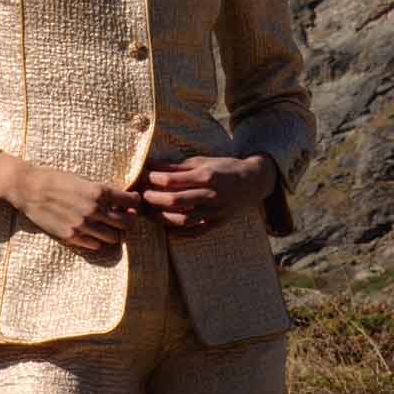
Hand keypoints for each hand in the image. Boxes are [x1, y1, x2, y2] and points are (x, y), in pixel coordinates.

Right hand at [0, 152, 141, 256]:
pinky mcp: (71, 236)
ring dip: (115, 232)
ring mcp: (82, 225)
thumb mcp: (82, 179)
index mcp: (98, 191)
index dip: (135, 202)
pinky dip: (98, 241)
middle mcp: (93, 210)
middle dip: (129, 220)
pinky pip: (94, 245)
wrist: (28, 188)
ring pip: (113, 237)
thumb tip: (120, 199)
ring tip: (109, 227)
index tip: (132, 202)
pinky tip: (93, 233)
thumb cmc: (55, 178)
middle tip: (125, 217)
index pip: (130, 202)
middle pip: (126, 223)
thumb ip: (101, 191)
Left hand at [136, 153, 275, 238]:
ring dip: (161, 218)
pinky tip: (166, 227)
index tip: (141, 177)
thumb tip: (151, 165)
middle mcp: (210, 195)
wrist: (253, 182)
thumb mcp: (202, 162)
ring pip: (182, 220)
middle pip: (174, 201)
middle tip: (141, 196)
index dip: (152, 179)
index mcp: (206, 176)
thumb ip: (177, 166)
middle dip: (153, 199)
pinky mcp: (217, 224)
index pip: (172, 180)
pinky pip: (194, 232)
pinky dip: (178, 232)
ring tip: (149, 213)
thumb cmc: (224, 168)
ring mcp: (214, 212)